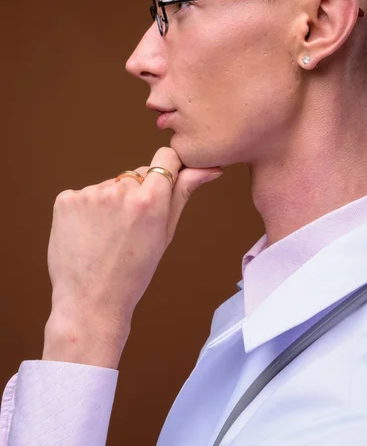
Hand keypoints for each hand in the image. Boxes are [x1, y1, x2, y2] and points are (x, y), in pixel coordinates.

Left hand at [42, 147, 222, 367]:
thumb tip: (208, 168)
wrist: (90, 302)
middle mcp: (121, 190)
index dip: (166, 170)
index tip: (162, 185)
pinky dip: (86, 210)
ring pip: (110, 186)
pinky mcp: (66, 200)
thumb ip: (183, 193)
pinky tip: (88, 234)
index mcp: (151, 199)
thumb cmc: (133, 273)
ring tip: (107, 235)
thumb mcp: (165, 233)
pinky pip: (84, 194)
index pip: (165, 158)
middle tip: (129, 228)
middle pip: (136, 175)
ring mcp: (90, 194)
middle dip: (136, 194)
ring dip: (110, 203)